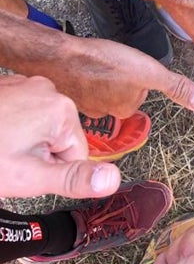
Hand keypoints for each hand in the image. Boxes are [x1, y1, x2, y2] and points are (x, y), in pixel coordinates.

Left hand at [0, 75, 120, 198]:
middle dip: (36, 154)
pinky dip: (8, 128)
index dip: (51, 170)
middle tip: (7, 162)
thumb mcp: (29, 177)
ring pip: (38, 127)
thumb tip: (113, 180)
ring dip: (22, 142)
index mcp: (61, 110)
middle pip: (58, 137)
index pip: (76, 153)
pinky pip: (20, 113)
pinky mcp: (6, 85)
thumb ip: (74, 178)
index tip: (24, 171)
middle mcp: (47, 89)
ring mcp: (24, 84)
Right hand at [20, 35, 193, 117]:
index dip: (137, 75)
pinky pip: (80, 82)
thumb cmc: (103, 63)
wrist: (58, 56)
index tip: (130, 67)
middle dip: (118, 76)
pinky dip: (82, 73)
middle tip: (112, 62)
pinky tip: (81, 64)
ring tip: (97, 62)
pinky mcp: (67, 92)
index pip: (140, 92)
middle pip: (121, 90)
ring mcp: (83, 103)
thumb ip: (176, 87)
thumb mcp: (151, 73)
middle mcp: (105, 112)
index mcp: (126, 109)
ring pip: (100, 86)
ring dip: (99, 74)